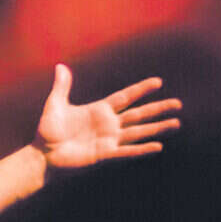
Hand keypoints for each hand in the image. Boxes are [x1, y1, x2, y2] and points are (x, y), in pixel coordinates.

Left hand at [34, 64, 180, 170]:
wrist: (42, 155)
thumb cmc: (48, 131)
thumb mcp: (55, 105)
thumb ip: (62, 87)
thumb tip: (61, 66)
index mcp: (99, 110)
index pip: (125, 97)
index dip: (141, 89)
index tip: (158, 82)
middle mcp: (108, 125)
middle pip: (139, 114)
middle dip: (158, 109)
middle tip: (178, 104)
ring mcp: (108, 140)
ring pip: (138, 132)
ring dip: (157, 128)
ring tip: (176, 123)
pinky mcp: (104, 155)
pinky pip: (126, 152)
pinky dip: (141, 149)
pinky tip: (157, 146)